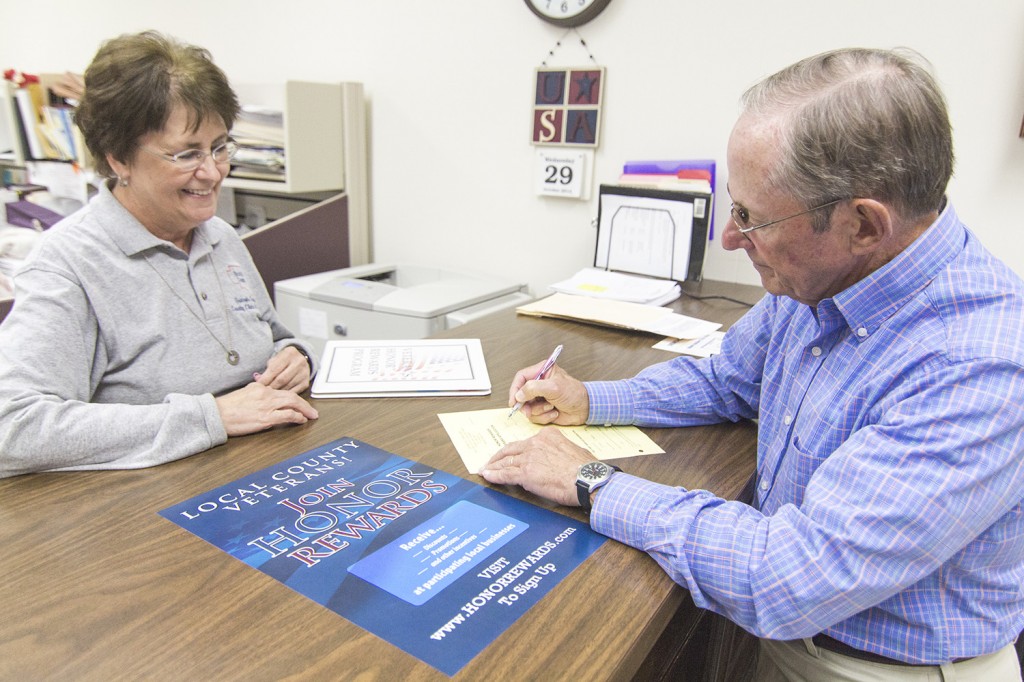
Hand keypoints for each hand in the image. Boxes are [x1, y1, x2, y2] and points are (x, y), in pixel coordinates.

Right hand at [215, 382, 318, 436]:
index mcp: (260, 387)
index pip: (282, 390)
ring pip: (292, 403)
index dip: (294, 397)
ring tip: (311, 416)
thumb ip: (257, 394)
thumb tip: (266, 398)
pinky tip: (301, 420)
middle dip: (305, 404)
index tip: (301, 403)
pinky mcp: (265, 418)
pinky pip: (287, 415)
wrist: (216, 414)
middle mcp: (266, 394)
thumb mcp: (244, 394)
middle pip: (291, 396)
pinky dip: (297, 417)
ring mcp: (266, 405)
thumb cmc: (226, 407)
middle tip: (313, 411)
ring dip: (305, 410)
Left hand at [254, 346, 309, 392]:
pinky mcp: (306, 383)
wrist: (298, 360)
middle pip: (281, 379)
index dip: (265, 379)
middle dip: (270, 387)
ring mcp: (304, 373)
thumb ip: (267, 369)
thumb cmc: (283, 361)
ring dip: (276, 392)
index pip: (274, 369)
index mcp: (289, 353)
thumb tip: (257, 379)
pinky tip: (278, 396)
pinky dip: (284, 395)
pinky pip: (293, 392)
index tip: (257, 385)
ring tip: (268, 394)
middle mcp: (299, 362)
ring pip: (287, 387)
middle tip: (262, 392)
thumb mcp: (275, 360)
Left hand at [479, 428, 596, 506]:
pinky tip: (488, 476)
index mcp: (547, 436)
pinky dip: (494, 475)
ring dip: (493, 466)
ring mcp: (529, 458)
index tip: (512, 455)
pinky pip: (505, 474)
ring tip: (486, 470)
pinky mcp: (525, 473)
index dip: (516, 450)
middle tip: (491, 461)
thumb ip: (559, 451)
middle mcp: (536, 443)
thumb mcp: (573, 450)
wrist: (587, 479)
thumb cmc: (586, 469)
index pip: (525, 443)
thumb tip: (556, 460)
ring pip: (506, 461)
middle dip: (499, 456)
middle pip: (511, 449)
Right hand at [508, 362, 588, 424]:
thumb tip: (519, 395)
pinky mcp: (542, 409)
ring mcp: (540, 397)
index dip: (515, 389)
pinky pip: (534, 416)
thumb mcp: (553, 388)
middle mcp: (539, 383)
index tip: (514, 401)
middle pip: (521, 394)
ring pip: (527, 407)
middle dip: (526, 405)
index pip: (521, 377)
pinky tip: (554, 413)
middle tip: (529, 411)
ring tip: (551, 407)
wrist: (585, 409)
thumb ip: (534, 388)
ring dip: (539, 411)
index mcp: (542, 371)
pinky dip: (544, 417)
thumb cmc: (574, 394)